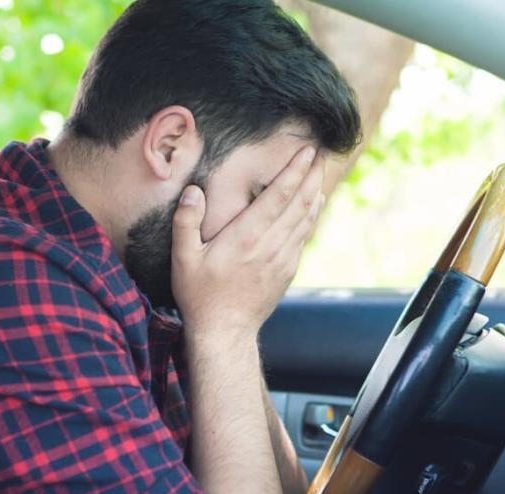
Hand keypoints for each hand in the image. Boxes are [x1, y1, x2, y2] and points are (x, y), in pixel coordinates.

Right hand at [171, 146, 324, 339]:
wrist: (225, 331)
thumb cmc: (201, 295)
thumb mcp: (183, 259)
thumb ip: (186, 222)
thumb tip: (193, 191)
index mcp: (246, 236)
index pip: (278, 196)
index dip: (295, 171)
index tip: (307, 151)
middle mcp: (270, 245)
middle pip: (299, 203)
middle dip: (311, 175)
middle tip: (321, 153)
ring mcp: (283, 259)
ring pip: (306, 219)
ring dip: (315, 193)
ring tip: (321, 173)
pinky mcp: (288, 270)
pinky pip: (304, 237)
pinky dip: (312, 217)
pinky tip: (314, 206)